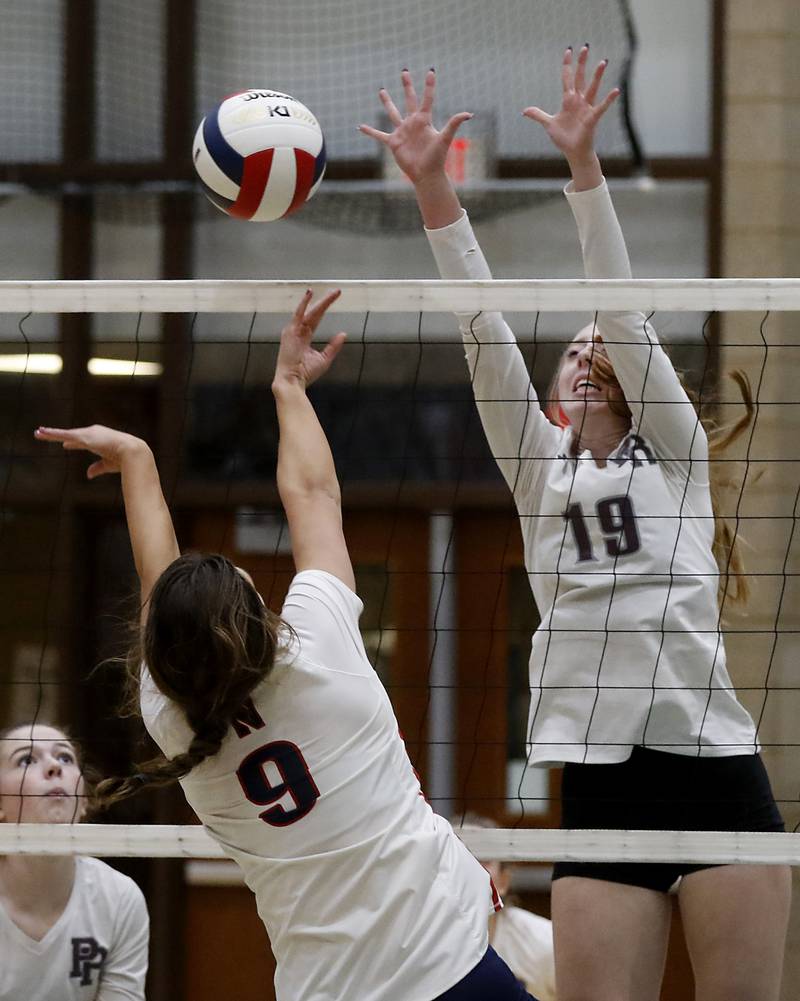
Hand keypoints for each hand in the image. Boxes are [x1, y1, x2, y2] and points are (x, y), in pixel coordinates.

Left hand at [34, 424, 146, 477]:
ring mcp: (88, 434)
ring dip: (50, 433)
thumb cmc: (125, 459)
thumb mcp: (108, 464)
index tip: (64, 445)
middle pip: (72, 435)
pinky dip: (52, 434)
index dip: (73, 443)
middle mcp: (93, 433)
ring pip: (65, 433)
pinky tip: (42, 432)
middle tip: (44, 433)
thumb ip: (97, 468)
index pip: (83, 441)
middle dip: (58, 435)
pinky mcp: (84, 437)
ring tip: (37, 433)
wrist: (132, 452)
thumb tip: (88, 474)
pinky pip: (64, 434)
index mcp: (100, 439)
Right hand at [273, 290, 346, 389]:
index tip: (334, 298)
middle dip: (325, 302)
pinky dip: (304, 304)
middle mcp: (299, 331)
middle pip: (314, 312)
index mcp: (305, 337)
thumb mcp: (324, 358)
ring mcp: (294, 330)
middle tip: (336, 292)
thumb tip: (343, 334)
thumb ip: (333, 346)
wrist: (293, 380)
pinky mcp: (290, 331)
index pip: (317, 318)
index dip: (325, 308)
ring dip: (320, 302)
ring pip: (310, 312)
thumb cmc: (306, 373)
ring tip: (331, 293)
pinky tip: (310, 294)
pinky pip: (298, 314)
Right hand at [359, 69, 471, 184]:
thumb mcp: (445, 138)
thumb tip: (469, 114)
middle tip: (404, 71)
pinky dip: (370, 132)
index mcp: (424, 120)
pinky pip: (379, 135)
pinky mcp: (394, 143)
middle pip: (409, 99)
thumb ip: (454, 124)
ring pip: (393, 113)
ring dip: (387, 102)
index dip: (429, 85)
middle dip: (407, 85)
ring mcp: (402, 132)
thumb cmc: (437, 158)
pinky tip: (360, 127)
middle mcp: (413, 123)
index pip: (427, 98)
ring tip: (382, 90)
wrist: (426, 174)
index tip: (431, 71)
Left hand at [523, 46, 619, 166]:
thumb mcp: (548, 124)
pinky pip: (602, 107)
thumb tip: (524, 111)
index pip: (567, 78)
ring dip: (597, 75)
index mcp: (568, 100)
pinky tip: (615, 90)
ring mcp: (586, 108)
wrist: (573, 152)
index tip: (568, 50)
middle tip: (585, 47)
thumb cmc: (563, 138)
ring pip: (592, 88)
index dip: (567, 64)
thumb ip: (538, 115)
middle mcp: (579, 100)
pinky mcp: (592, 118)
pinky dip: (609, 99)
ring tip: (603, 62)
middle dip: (581, 63)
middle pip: (580, 77)